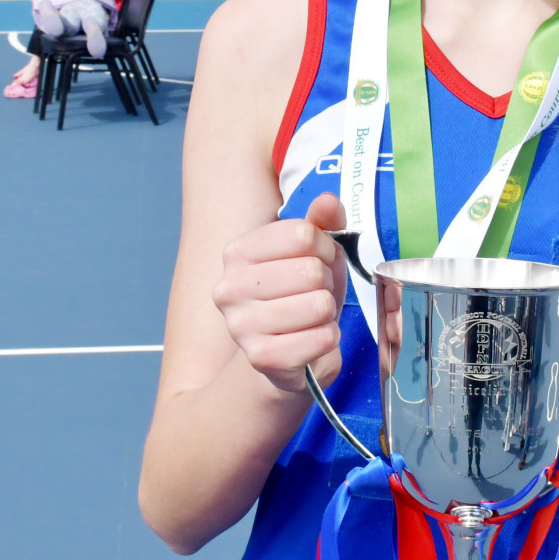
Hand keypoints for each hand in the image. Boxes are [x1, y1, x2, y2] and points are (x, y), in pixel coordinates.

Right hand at [213, 192, 346, 393]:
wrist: (283, 355)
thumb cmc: (298, 295)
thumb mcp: (312, 252)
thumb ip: (322, 221)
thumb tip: (328, 201)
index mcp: (236, 253)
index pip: (303, 234)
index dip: (324, 248)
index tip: (318, 260)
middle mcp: (229, 288)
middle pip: (312, 270)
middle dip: (326, 283)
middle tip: (314, 294)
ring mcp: (241, 326)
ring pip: (319, 304)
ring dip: (328, 312)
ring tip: (313, 316)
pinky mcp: (262, 358)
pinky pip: (322, 338)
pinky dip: (329, 338)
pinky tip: (313, 338)